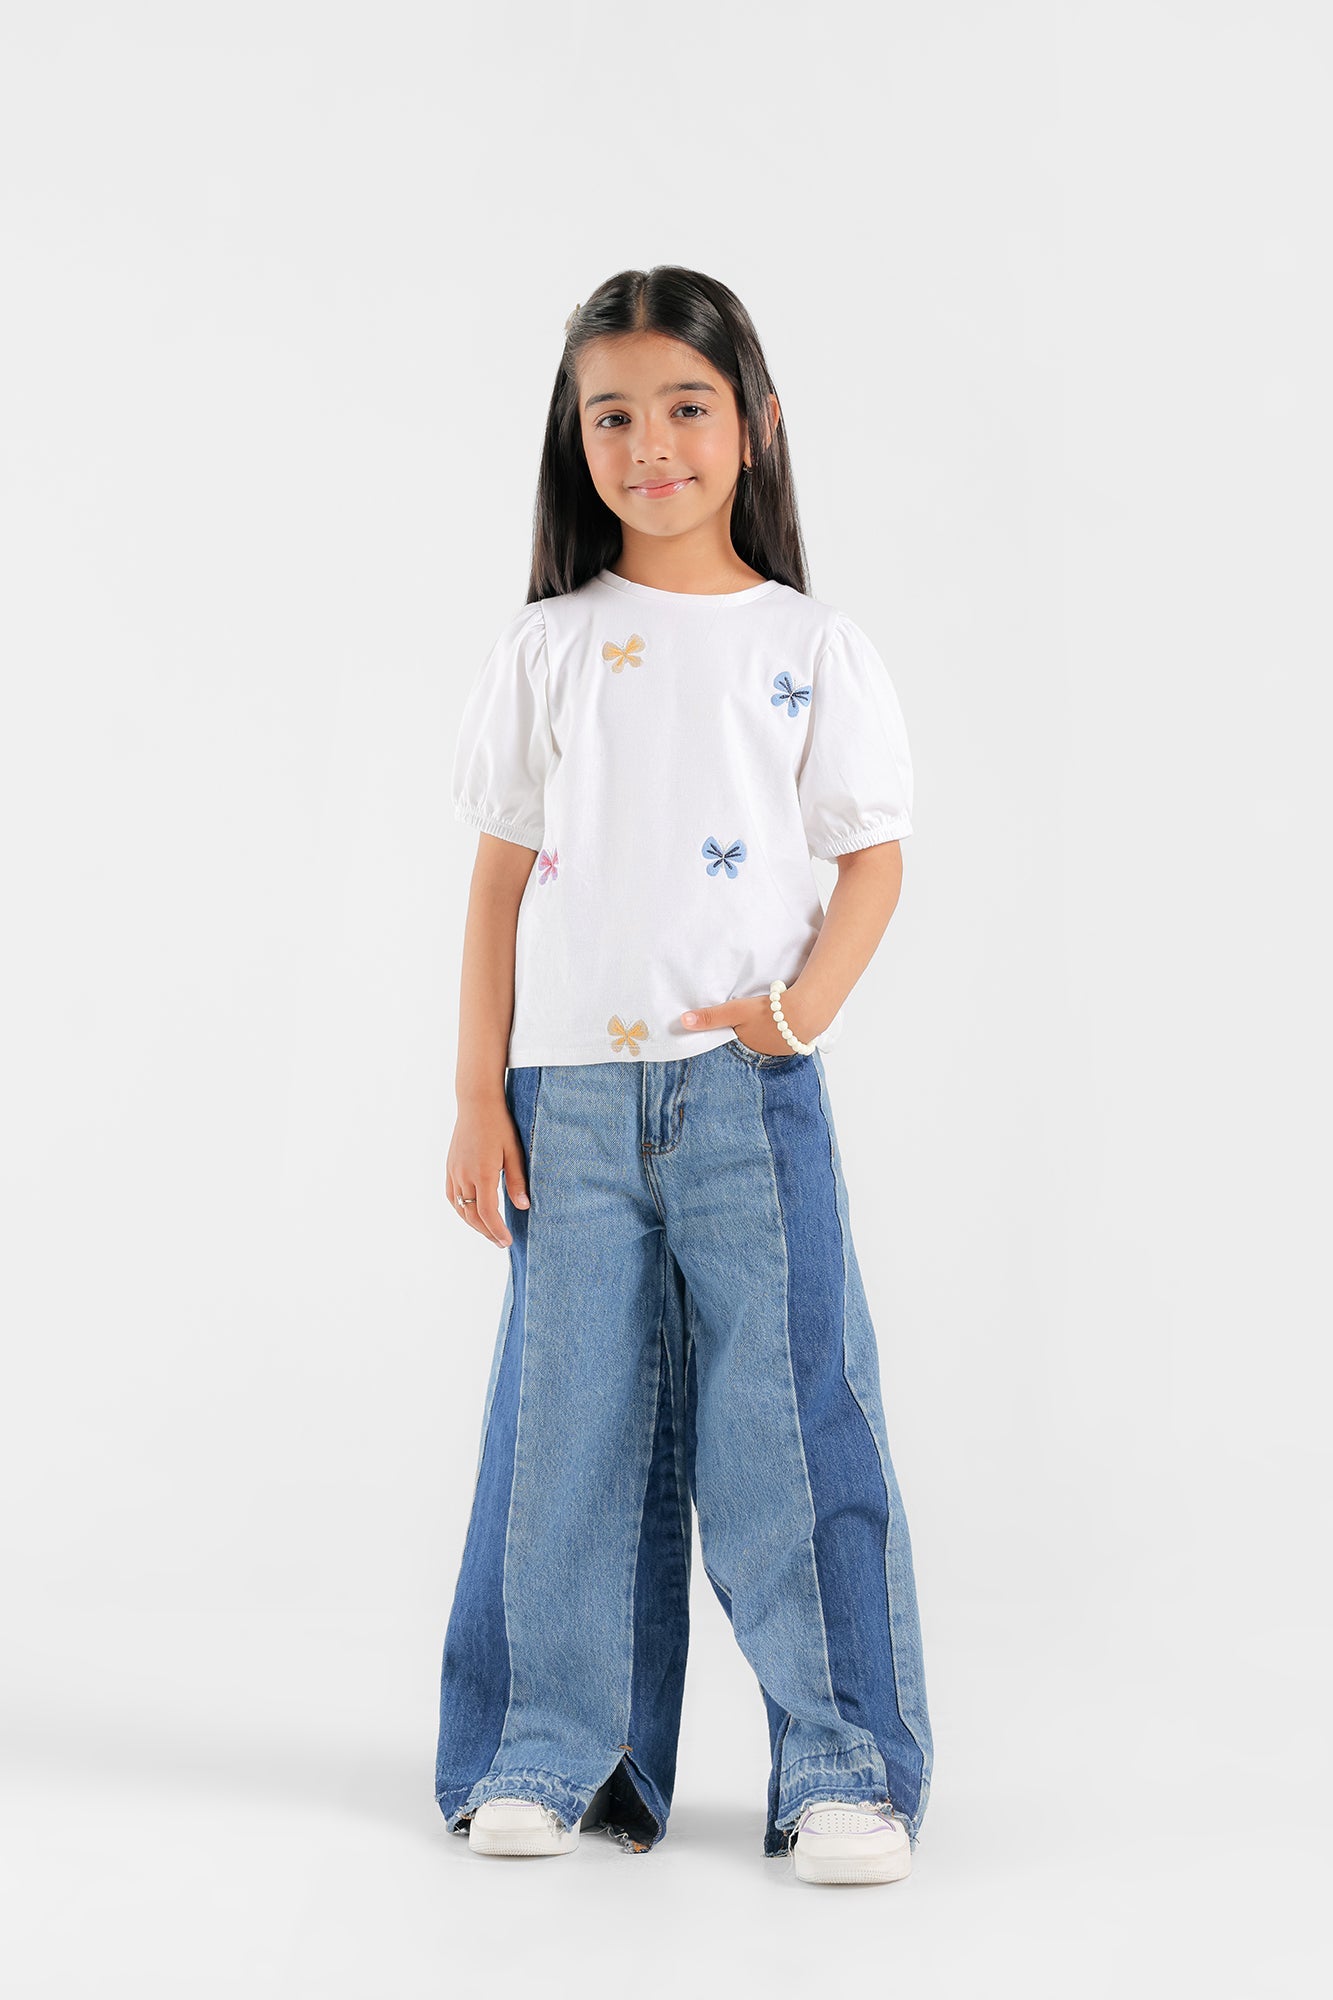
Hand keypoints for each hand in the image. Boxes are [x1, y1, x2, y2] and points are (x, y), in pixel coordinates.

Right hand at [447, 1100, 530, 1247]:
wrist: (477, 1103)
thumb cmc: (500, 1125)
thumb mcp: (515, 1152)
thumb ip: (517, 1181)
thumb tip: (523, 1207)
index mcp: (482, 1173)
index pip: (487, 1213)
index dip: (496, 1230)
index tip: (506, 1242)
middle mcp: (464, 1175)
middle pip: (472, 1215)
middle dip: (487, 1232)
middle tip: (501, 1242)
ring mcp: (454, 1171)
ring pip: (460, 1208)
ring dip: (473, 1223)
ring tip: (489, 1231)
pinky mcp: (450, 1167)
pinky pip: (451, 1196)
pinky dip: (461, 1209)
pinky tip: (470, 1214)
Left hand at [679, 983, 819, 1055]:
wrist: (807, 1011)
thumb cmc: (769, 1013)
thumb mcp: (735, 1012)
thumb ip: (710, 1017)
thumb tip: (683, 1022)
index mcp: (747, 1048)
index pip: (734, 1044)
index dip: (731, 1035)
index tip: (729, 1028)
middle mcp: (765, 1054)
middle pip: (752, 1043)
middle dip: (749, 1035)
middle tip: (749, 1022)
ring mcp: (784, 1049)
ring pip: (770, 1039)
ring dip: (768, 1031)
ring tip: (766, 1019)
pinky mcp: (799, 1039)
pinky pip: (787, 1035)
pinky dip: (784, 1029)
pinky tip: (785, 1019)